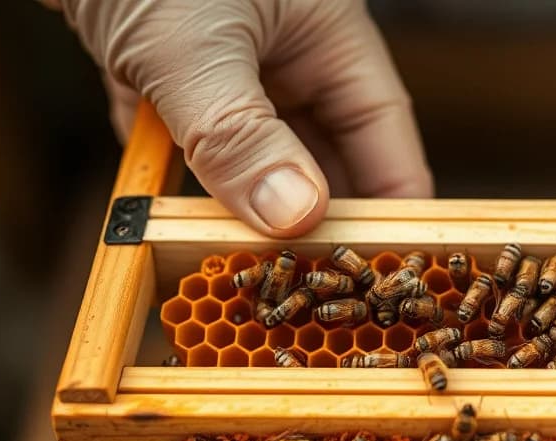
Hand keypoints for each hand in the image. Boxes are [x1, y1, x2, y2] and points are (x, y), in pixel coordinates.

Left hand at [45, 0, 431, 236]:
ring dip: (238, 204)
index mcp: (327, 38)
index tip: (392, 270)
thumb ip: (243, 133)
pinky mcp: (164, 75)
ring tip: (236, 264)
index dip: (396, 204)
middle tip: (306, 286)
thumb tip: (296, 216)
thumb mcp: (196, 45)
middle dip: (313, 219)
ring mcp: (224, 68)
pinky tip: (159, 205)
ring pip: (252, 158)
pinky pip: (185, 143)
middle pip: (323, 157)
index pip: (384, 134)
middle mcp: (285, 56)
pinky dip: (174, 175)